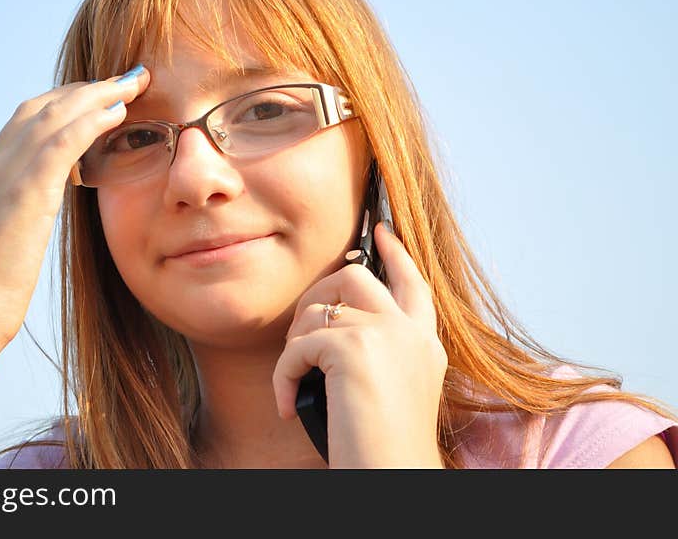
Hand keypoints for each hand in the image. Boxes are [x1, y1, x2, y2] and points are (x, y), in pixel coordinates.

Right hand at [0, 66, 149, 349]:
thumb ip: (8, 213)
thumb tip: (19, 208)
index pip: (29, 119)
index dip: (66, 102)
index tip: (99, 95)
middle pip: (45, 106)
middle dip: (87, 89)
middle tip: (125, 79)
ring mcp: (8, 173)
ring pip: (56, 114)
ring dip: (97, 94)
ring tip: (133, 84)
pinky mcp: (26, 190)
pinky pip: (63, 140)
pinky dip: (91, 119)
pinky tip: (118, 111)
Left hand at [272, 222, 445, 467]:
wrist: (393, 478)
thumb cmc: (384, 447)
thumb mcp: (392, 388)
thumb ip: (377, 351)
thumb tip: (331, 323)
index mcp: (424, 343)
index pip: (413, 282)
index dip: (396, 254)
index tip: (381, 229)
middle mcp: (410, 332)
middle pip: (356, 276)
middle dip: (317, 295)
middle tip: (301, 335)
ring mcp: (386, 335)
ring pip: (321, 308)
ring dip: (295, 345)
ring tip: (296, 382)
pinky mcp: (355, 349)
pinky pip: (297, 347)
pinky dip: (283, 376)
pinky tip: (288, 406)